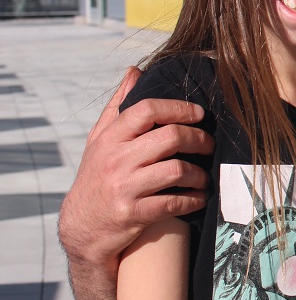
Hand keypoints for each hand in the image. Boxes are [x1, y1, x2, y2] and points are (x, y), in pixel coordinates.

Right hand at [59, 66, 213, 275]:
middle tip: (209, 145)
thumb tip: (135, 71)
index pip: (147, 109)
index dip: (179, 108)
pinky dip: (194, 199)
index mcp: (110, 138)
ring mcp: (125, 188)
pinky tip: (199, 197)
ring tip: (204, 176)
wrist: (82, 228)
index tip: (199, 114)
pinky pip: (175, 202)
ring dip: (200, 174)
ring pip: (177, 170)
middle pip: (170, 137)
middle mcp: (116, 160)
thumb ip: (118, 106)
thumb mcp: (99, 140)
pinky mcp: (134, 214)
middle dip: (199, 139)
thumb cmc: (97, 177)